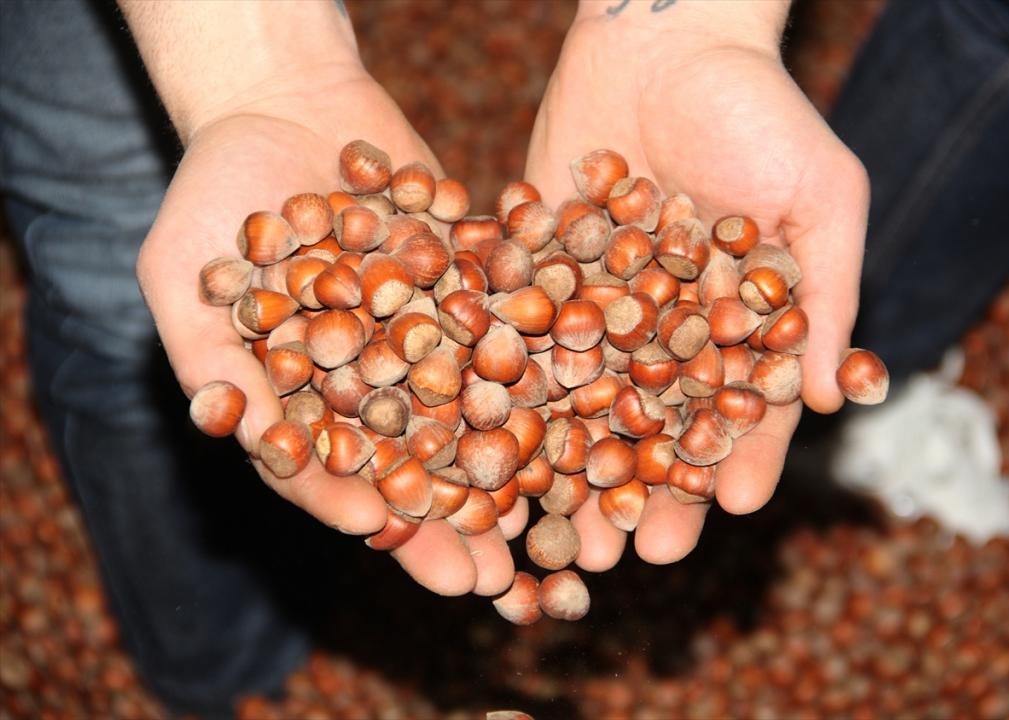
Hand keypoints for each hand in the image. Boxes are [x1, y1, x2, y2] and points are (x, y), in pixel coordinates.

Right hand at [136, 65, 515, 597]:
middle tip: (488, 581)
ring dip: (506, 475)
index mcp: (304, 400)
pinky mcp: (473, 292)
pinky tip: (576, 415)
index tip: (385, 538)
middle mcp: (373, 382)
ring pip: (473, 418)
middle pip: (414, 464)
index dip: (354, 507)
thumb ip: (211, 355)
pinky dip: (540, 377)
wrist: (285, 101)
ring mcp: (429, 339)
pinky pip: (509, 338)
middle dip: (450, 521)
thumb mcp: (186, 274)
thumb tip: (229, 437)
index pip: (329, 471)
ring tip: (541, 524)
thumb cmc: (213, 192)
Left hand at [525, 11, 868, 566]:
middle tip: (624, 554)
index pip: (738, 409)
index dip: (736, 457)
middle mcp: (660, 329)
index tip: (728, 508)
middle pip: (651, 425)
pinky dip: (504, 386)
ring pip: (579, 400)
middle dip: (640, 488)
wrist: (666, 39)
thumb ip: (826, 296)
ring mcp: (593, 306)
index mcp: (734, 326)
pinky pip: (519, 334)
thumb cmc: (764, 112)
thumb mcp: (820, 198)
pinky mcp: (534, 271)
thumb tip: (835, 397)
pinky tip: (489, 437)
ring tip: (553, 529)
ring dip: (566, 466)